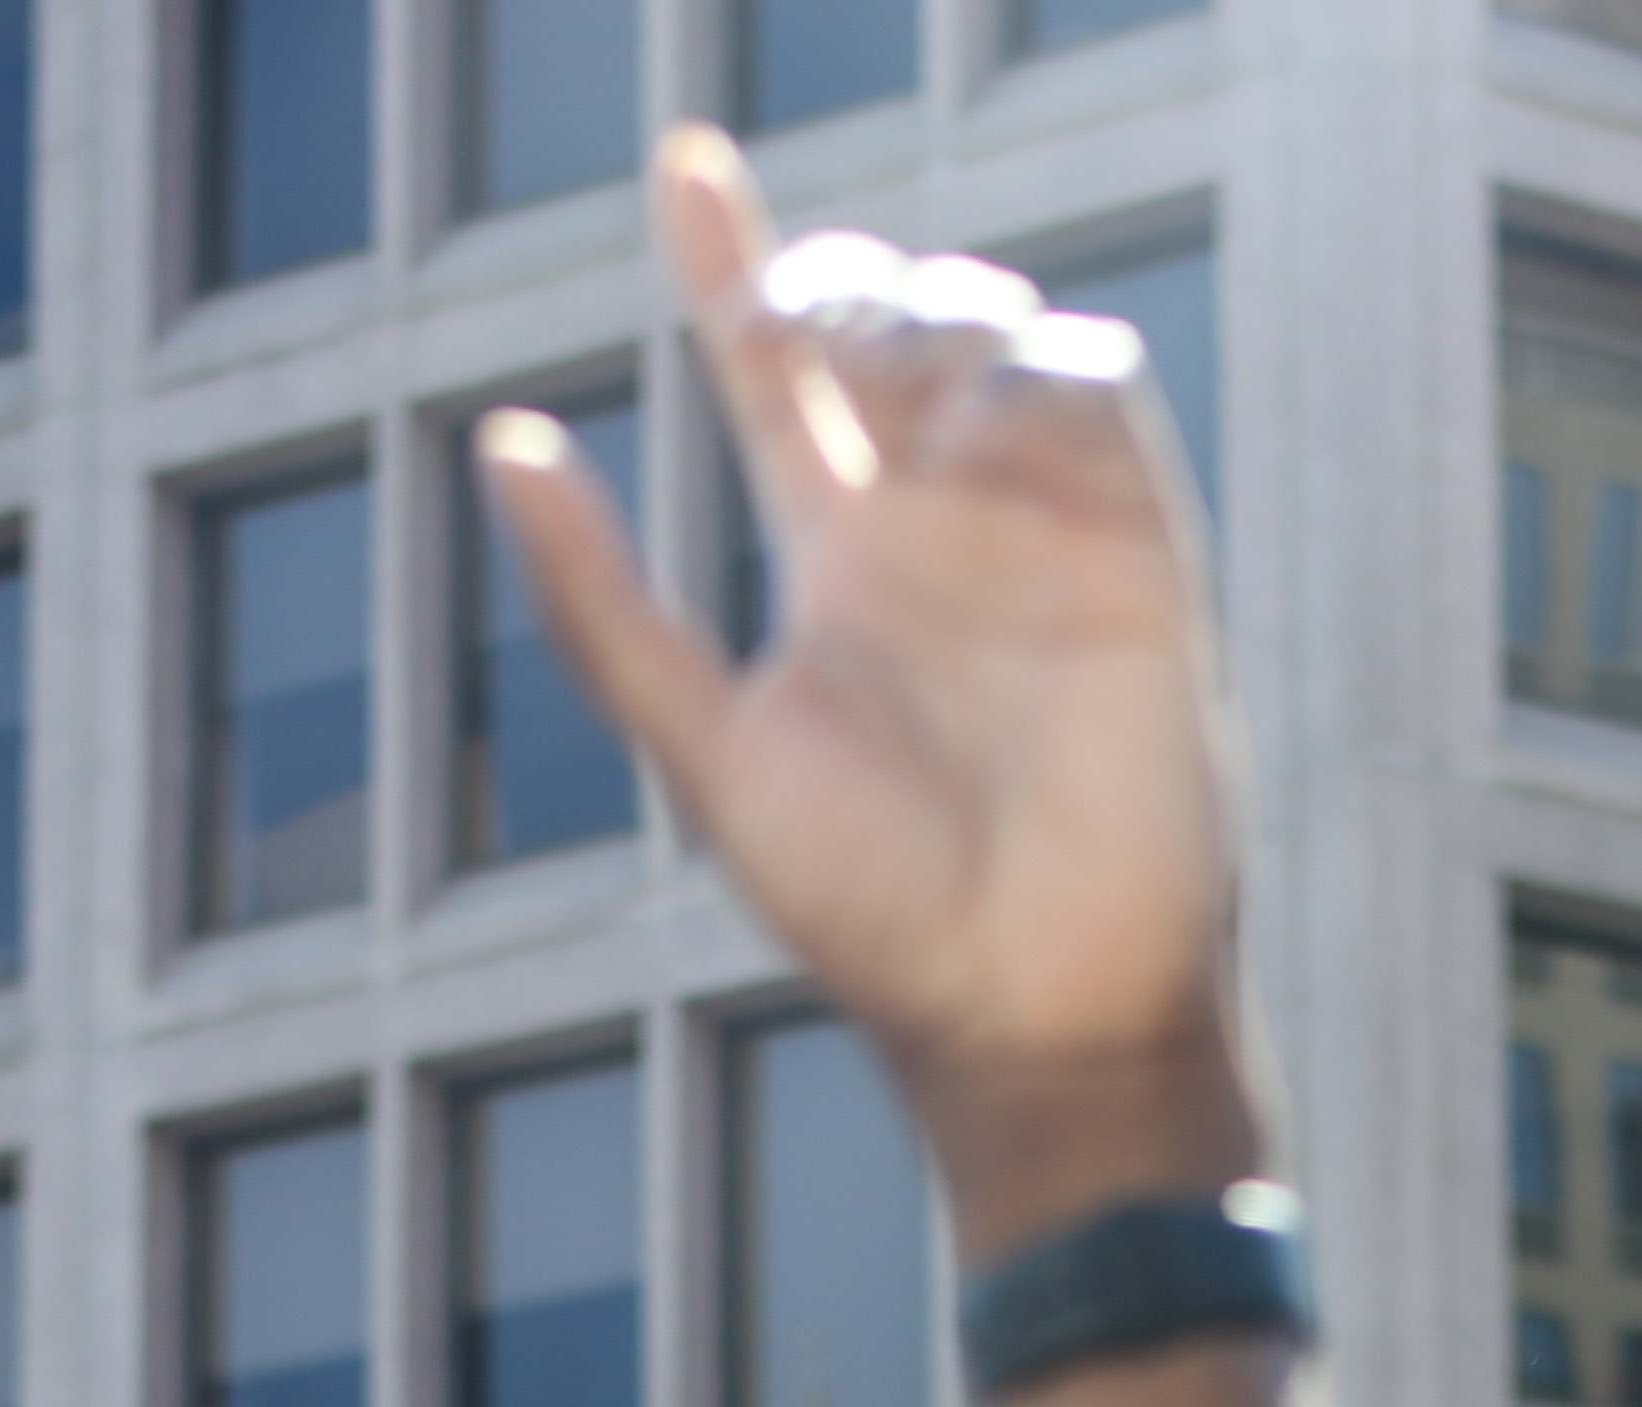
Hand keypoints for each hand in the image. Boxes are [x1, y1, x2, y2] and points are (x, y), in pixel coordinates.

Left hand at [479, 139, 1264, 1249]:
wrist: (1033, 1008)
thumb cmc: (871, 912)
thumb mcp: (705, 750)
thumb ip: (603, 604)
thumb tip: (500, 444)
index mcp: (841, 566)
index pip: (776, 379)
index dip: (729, 261)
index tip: (684, 163)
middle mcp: (942, 532)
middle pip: (888, 332)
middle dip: (837, 284)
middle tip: (781, 324)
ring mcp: (1045, 535)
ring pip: (994, 339)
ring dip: (931, 311)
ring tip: (876, 367)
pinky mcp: (1141, 557)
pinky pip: (1100, 402)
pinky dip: (1042, 369)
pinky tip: (981, 413)